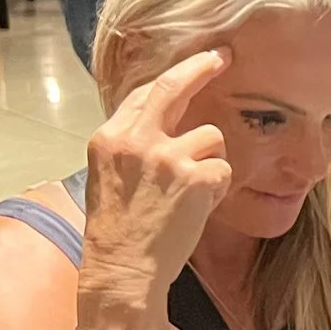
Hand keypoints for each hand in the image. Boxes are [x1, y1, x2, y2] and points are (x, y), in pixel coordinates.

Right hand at [78, 49, 233, 329]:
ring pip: (211, 137)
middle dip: (200, 67)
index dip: (171, 79)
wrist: (122, 272)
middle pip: (173, 87)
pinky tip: (197, 210)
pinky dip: (217, 190)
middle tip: (221, 56)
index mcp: (108, 139)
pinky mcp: (195, 178)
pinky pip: (222, 170)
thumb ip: (132, 148)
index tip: (193, 65)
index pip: (144, 95)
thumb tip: (163, 125)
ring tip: (190, 196)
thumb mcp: (108, 179)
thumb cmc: (117, 234)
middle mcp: (136, 140)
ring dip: (209, 163)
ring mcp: (167, 157)